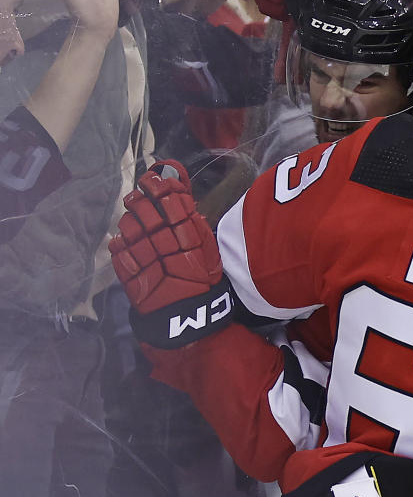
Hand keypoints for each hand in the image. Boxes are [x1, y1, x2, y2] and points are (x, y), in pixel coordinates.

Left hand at [109, 161, 230, 348]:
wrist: (187, 317)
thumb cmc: (202, 282)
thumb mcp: (210, 252)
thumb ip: (197, 226)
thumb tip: (182, 198)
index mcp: (192, 238)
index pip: (173, 202)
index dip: (161, 186)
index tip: (154, 178)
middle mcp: (169, 245)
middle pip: (148, 210)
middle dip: (140, 198)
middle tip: (137, 195)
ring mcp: (147, 259)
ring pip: (130, 227)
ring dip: (128, 218)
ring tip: (130, 217)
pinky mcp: (131, 274)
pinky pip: (119, 250)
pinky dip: (118, 242)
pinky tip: (123, 240)